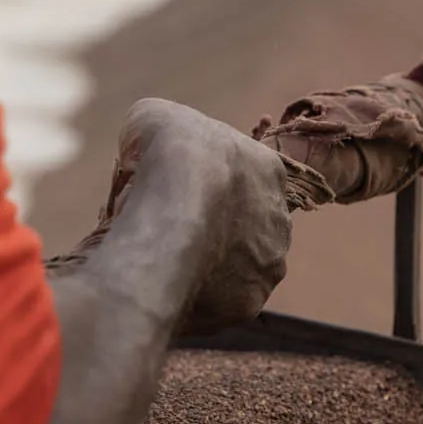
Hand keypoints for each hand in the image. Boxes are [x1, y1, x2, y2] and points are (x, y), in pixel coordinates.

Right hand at [108, 99, 291, 335]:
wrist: (173, 212)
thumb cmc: (168, 157)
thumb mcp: (153, 119)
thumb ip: (161, 135)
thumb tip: (142, 155)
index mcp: (269, 170)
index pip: (241, 178)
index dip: (201, 183)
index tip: (172, 189)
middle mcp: (279, 221)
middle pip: (240, 227)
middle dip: (208, 229)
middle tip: (167, 230)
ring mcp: (267, 266)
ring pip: (233, 269)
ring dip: (203, 265)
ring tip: (164, 260)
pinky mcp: (247, 304)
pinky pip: (218, 302)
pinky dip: (193, 297)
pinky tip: (167, 285)